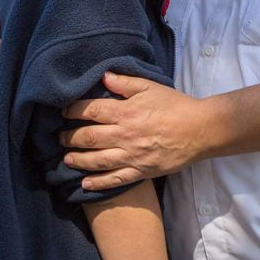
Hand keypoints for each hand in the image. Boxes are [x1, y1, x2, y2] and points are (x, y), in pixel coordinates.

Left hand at [61, 73, 213, 190]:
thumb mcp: (151, 87)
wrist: (200, 130)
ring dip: (78, 160)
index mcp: (127, 112)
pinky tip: (85, 183)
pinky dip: (99, 183)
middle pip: (89, 138)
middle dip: (70, 137)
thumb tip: (103, 76)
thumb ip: (125, 83)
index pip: (91, 111)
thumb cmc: (176, 106)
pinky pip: (116, 179)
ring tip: (66, 158)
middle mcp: (126, 135)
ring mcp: (133, 156)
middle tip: (59, 137)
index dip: (73, 110)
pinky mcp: (141, 171)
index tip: (63, 111)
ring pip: (98, 161)